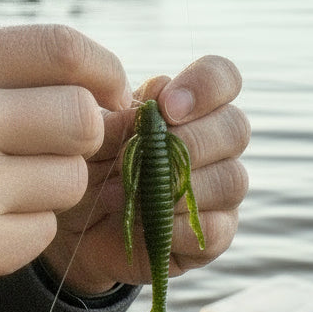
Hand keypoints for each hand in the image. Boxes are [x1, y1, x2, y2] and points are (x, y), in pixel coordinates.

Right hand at [0, 24, 128, 311]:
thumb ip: (9, 72)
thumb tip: (106, 86)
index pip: (64, 48)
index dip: (104, 71)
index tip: (109, 92)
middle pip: (83, 118)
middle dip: (85, 134)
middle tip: (56, 145)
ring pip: (71, 180)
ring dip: (52, 186)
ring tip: (1, 186)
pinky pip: (44, 233)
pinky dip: (25, 231)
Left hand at [40, 55, 250, 295]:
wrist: (75, 225)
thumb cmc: (87, 166)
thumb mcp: (91, 137)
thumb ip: (119, 119)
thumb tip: (151, 110)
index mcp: (188, 105)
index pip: (223, 76)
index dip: (207, 84)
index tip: (166, 107)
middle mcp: (214, 143)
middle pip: (237, 127)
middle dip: (192, 139)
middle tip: (149, 154)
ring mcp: (219, 189)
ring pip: (232, 178)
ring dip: (181, 185)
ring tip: (137, 193)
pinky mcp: (214, 234)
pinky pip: (216, 228)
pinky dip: (179, 225)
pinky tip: (148, 222)